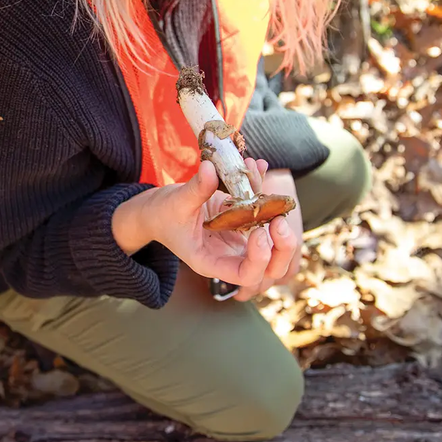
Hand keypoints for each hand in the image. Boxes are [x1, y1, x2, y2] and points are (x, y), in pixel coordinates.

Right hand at [112, 159, 297, 289]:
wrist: (158, 211)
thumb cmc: (163, 216)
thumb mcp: (175, 204)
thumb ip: (195, 189)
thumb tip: (211, 168)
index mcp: (211, 261)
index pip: (245, 275)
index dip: (260, 259)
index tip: (259, 232)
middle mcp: (230, 254)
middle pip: (270, 267)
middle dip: (283, 247)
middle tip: (278, 220)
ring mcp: (238, 238)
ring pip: (272, 240)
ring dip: (277, 215)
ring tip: (270, 189)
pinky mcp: (241, 221)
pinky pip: (260, 210)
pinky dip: (262, 190)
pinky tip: (258, 166)